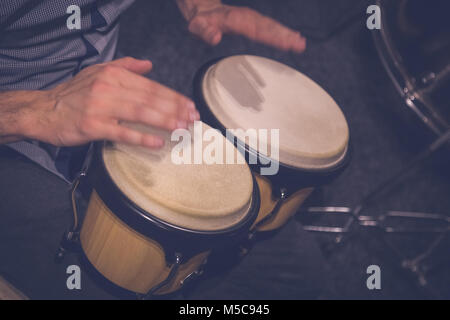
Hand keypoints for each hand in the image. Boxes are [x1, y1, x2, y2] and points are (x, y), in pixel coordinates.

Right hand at [20, 57, 198, 147]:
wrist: (44, 110)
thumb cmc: (74, 94)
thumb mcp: (97, 71)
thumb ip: (125, 66)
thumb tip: (149, 64)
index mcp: (113, 75)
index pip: (151, 86)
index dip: (173, 97)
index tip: (190, 106)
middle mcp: (108, 88)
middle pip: (150, 99)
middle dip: (176, 109)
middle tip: (193, 118)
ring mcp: (100, 107)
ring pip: (140, 113)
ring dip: (165, 121)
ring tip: (183, 128)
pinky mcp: (92, 125)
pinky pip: (122, 132)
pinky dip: (141, 137)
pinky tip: (158, 142)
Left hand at [177, 0, 305, 52]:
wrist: (201, 9)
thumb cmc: (200, 20)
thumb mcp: (196, 26)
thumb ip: (204, 31)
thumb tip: (215, 37)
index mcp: (233, 19)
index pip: (255, 28)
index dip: (270, 35)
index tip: (285, 43)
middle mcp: (245, 17)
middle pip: (267, 26)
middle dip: (284, 35)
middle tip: (300, 45)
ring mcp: (250, 20)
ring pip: (270, 26)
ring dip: (285, 34)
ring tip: (300, 44)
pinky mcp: (253, 23)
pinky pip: (268, 28)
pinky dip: (281, 33)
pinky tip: (293, 39)